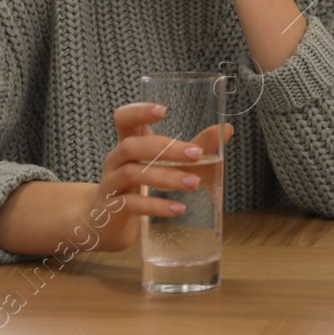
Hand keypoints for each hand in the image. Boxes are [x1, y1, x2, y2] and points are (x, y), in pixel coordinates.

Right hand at [82, 103, 234, 252]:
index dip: (139, 111)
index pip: (123, 118)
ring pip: (132, 174)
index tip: (163, 110)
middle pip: (131, 146)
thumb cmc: (141, 187)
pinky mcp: (112, 209)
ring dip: (165, 177)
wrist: (107, 224)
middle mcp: (115, 160)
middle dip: (165, 148)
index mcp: (128, 142)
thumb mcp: (167, 165)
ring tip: (193, 183)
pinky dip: (156, 206)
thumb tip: (225, 129)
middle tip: (196, 155)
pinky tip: (178, 208)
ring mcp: (111, 184)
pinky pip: (132, 204)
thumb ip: (195, 148)